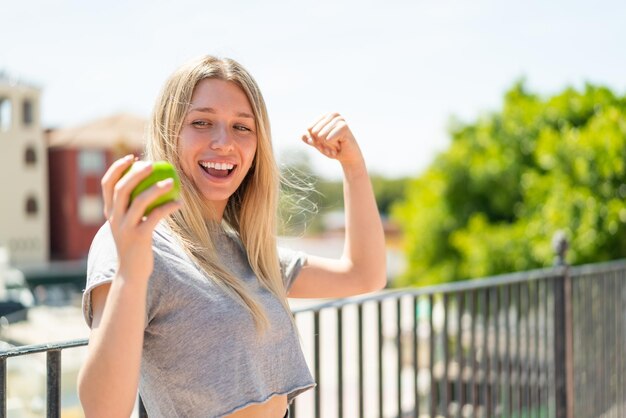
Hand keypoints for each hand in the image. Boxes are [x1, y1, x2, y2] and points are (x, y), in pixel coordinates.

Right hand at [101, 155, 180, 282]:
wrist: (131, 272)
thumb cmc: (135, 245)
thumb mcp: (128, 224)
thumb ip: (132, 207)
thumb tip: (149, 185)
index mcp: (109, 212)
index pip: (107, 184)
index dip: (117, 168)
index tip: (132, 157)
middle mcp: (114, 218)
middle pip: (121, 188)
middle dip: (135, 172)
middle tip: (151, 163)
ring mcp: (125, 228)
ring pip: (139, 201)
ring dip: (156, 188)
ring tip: (171, 180)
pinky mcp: (139, 237)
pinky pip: (154, 217)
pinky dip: (167, 207)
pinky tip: (178, 202)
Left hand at [302, 113, 363, 168]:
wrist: (348, 157)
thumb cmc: (333, 148)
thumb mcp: (319, 144)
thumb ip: (310, 139)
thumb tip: (302, 135)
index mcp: (325, 115)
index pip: (310, 128)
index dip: (315, 139)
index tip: (324, 143)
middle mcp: (333, 114)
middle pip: (314, 131)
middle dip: (320, 143)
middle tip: (331, 146)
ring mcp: (340, 119)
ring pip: (320, 135)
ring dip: (326, 145)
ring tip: (335, 147)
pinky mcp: (344, 126)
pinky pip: (328, 139)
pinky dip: (332, 146)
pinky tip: (339, 146)